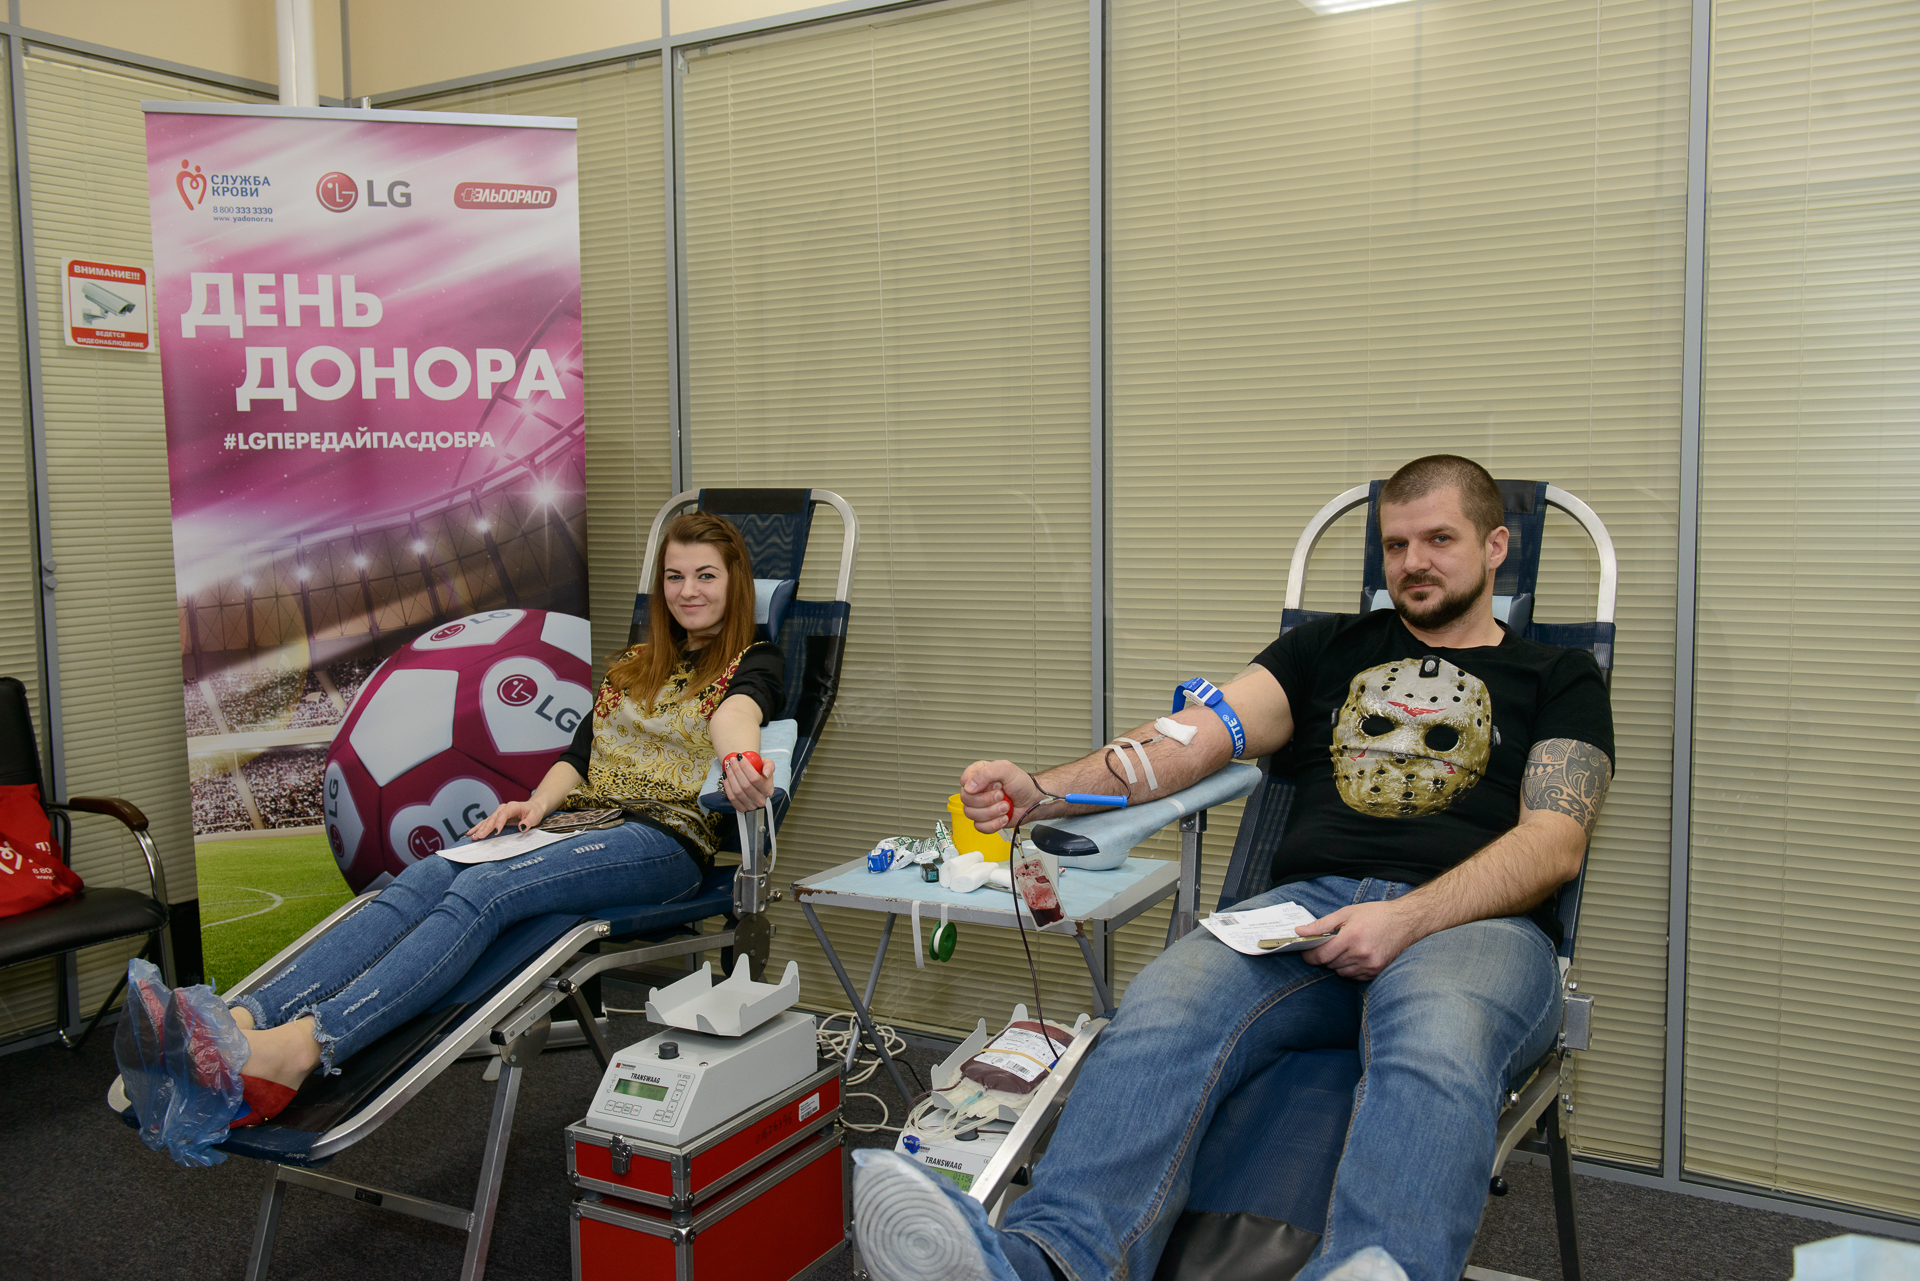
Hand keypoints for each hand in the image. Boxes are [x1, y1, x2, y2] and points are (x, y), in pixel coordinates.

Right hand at [467, 799, 542, 839]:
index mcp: (512, 806)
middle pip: (492, 818)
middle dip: (485, 828)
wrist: (533, 807)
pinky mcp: (496, 818)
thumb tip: (521, 827)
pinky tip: (470, 833)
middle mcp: (503, 808)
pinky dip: (478, 828)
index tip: (495, 832)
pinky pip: (485, 823)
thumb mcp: (535, 817)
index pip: (503, 815)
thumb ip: (528, 822)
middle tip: (479, 837)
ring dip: (479, 829)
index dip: (498, 823)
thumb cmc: (534, 812)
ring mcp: (498, 813)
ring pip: (486, 821)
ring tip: (472, 837)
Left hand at [722, 753, 775, 811]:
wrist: (754, 781)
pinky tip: (726, 777)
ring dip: (731, 777)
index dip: (746, 767)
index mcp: (768, 790)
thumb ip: (769, 766)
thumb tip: (765, 773)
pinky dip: (727, 786)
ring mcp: (751, 806)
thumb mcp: (768, 766)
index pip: (755, 779)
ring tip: (728, 767)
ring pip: (737, 791)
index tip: (740, 757)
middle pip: (745, 785)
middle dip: (736, 770)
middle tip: (732, 760)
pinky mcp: (741, 808)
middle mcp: (760, 800)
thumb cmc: (761, 772)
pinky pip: (732, 797)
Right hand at [959, 760, 1043, 832]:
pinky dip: (994, 824)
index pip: (964, 782)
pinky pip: (979, 827)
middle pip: (966, 800)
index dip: (978, 786)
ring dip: (992, 812)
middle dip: (988, 800)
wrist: (1032, 801)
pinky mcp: (984, 820)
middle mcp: (976, 790)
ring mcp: (979, 806)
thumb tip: (968, 787)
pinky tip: (1003, 817)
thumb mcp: (1006, 769)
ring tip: (1005, 807)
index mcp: (978, 774)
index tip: (996, 785)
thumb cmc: (1021, 784)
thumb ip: (985, 773)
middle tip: (1002, 796)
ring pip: (971, 814)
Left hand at [1297, 901, 1422, 981]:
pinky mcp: (1376, 971)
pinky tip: (1354, 955)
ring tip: (1343, 948)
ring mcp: (1369, 965)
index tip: (1305, 952)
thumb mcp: (1346, 913)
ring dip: (1336, 963)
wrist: (1405, 921)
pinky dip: (1349, 968)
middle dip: (1323, 956)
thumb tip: (1300, 931)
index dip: (1309, 956)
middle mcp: (1360, 954)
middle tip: (1326, 945)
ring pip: (1340, 972)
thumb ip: (1321, 924)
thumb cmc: (1375, 914)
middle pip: (1330, 964)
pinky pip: (1354, 976)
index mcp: (1351, 937)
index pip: (1321, 956)